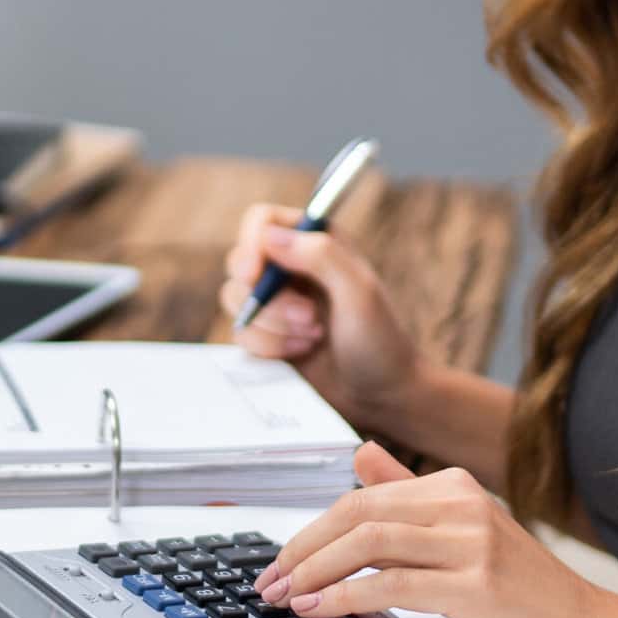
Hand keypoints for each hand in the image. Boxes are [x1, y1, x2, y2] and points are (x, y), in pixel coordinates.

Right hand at [219, 205, 424, 431]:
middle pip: (240, 262)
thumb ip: (320, 255)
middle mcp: (290, 267)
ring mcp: (275, 302)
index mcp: (316, 242)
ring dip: (272, 325)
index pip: (262, 221)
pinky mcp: (265, 335)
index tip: (255, 274)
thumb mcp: (359, 292)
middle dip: (269, 298)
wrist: (381, 396)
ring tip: (313, 336)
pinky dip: (268, 346)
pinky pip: (241, 333)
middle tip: (308, 317)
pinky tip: (301, 351)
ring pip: (235, 300)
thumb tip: (269, 236)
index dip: (251, 244)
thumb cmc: (380, 341)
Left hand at [257, 443, 617, 617]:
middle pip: (357, 512)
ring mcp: (471, 542)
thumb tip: (360, 457)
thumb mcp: (466, 532)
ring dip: (315, 571)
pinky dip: (346, 596)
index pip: (361, 497)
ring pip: (368, 542)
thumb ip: (409, 495)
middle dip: (303, 549)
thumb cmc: (525, 592)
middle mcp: (462, 504)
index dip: (312, 531)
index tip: (282, 562)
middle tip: (270, 582)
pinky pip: (392, 583)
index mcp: (454, 487)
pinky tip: (323, 609)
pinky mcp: (476, 585)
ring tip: (287, 597)